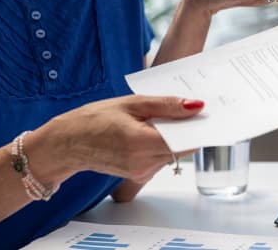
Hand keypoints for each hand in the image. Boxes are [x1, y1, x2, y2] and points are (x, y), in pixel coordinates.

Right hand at [39, 95, 203, 184]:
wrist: (68, 142)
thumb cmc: (94, 119)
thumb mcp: (132, 103)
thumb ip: (167, 105)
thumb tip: (196, 106)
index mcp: (141, 143)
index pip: (185, 140)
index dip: (199, 126)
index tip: (210, 113)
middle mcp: (143, 163)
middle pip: (181, 147)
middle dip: (188, 129)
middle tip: (189, 108)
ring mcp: (141, 172)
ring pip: (172, 153)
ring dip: (174, 136)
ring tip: (161, 117)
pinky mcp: (138, 174)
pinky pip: (161, 158)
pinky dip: (162, 143)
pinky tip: (151, 129)